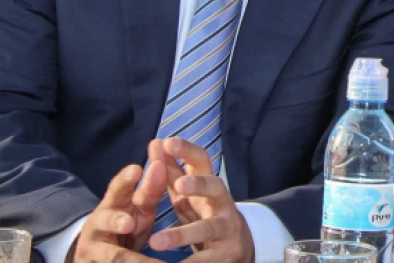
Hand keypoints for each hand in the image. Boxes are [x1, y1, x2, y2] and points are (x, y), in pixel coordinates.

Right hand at [69, 163, 165, 262]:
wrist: (98, 255)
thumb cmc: (125, 226)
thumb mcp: (138, 210)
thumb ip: (150, 191)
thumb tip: (161, 164)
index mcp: (112, 205)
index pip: (116, 189)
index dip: (124, 180)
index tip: (136, 169)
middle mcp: (97, 225)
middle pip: (105, 221)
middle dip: (115, 222)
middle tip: (128, 223)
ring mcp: (93, 249)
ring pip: (113, 256)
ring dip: (134, 260)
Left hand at [147, 137, 254, 262]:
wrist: (238, 247)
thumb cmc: (205, 214)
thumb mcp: (188, 194)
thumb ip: (172, 172)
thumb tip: (155, 142)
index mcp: (210, 185)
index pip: (202, 161)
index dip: (187, 150)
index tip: (167, 142)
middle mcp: (222, 203)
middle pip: (215, 188)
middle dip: (199, 185)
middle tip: (180, 186)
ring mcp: (227, 228)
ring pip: (206, 229)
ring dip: (180, 235)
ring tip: (155, 242)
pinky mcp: (227, 254)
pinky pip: (205, 259)